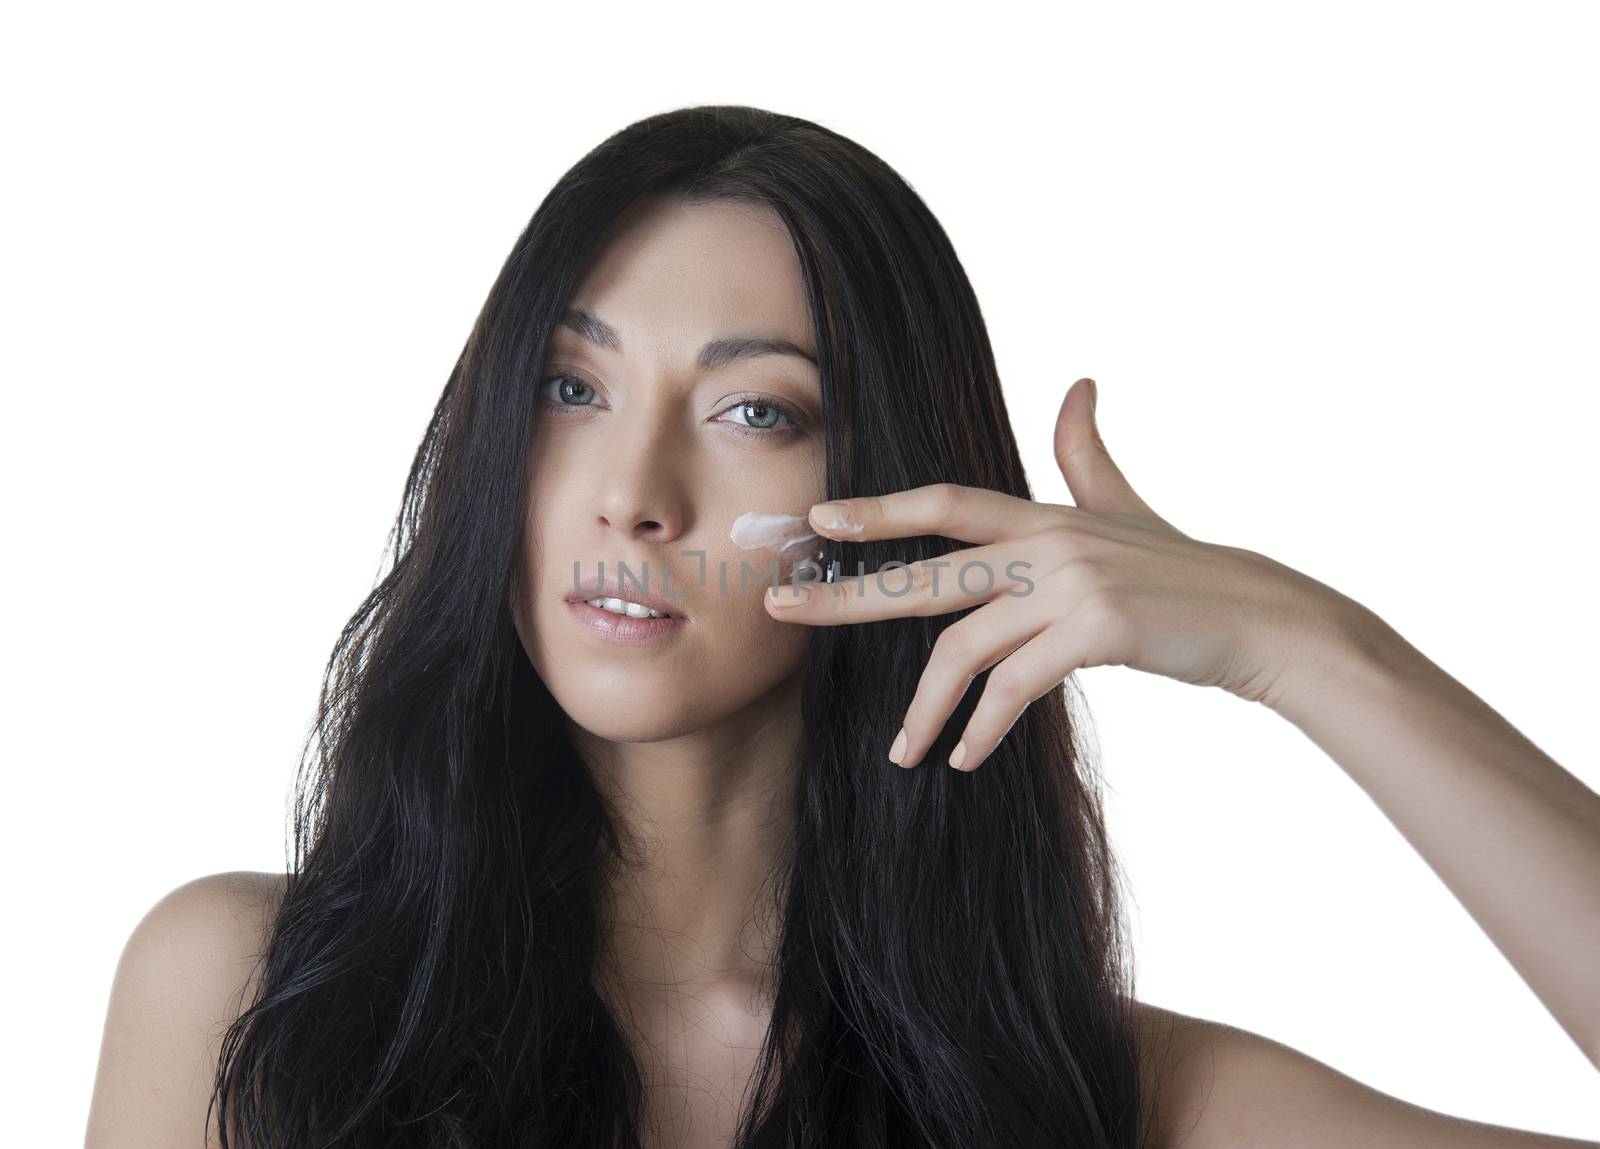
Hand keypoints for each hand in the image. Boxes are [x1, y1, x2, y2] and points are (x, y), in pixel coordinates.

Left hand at [763, 377, 1365, 770]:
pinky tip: (965, 759)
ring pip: (965, 650)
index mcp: (1044, 516)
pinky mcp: (1096, 631)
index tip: (816, 521)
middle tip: (779, 612)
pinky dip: (982, 729)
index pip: (945, 504)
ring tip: (903, 753)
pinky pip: (1013, 688)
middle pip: (926, 575)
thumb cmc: (1185, 573)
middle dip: (846, 597)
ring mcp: (1071, 586)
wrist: (1264, 618)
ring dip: (927, 710)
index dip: (879, 510)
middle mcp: (1048, 543)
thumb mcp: (1127, 507)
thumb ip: (1086, 454)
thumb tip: (1078, 384)